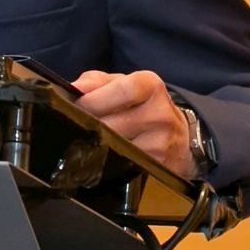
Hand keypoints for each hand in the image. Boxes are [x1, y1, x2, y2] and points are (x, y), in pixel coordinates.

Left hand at [72, 69, 193, 177]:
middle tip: (75, 126)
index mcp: (150, 85)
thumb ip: (94, 82)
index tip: (77, 106)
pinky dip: (109, 160)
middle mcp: (160, 113)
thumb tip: (71, 89)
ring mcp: (161, 142)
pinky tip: (106, 155)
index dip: (95, 100)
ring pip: (116, 146)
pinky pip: (123, 164)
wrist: (177, 136)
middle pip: (113, 123)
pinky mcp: (157, 166)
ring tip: (90, 140)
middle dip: (89, 125)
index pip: (122, 90)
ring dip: (97, 144)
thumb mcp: (121, 84)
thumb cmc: (141, 105)